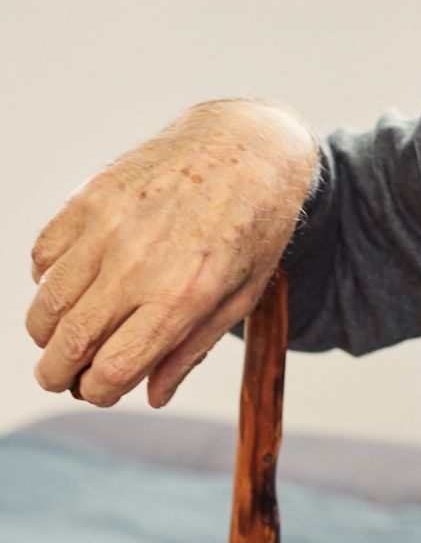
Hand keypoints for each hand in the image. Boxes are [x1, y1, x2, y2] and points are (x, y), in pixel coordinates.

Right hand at [26, 100, 317, 407]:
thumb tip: (151, 396)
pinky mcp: (89, 198)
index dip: (99, 392)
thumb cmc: (254, 225)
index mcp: (185, 294)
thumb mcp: (243, 292)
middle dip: (58, 374)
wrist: (247, 146)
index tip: (101, 390)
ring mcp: (108, 228)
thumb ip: (193, 346)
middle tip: (62, 378)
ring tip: (61, 338)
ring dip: (45, 334)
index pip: (114, 368)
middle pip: (70, 343)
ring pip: (47, 304)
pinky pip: (43, 257)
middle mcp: (140, 263)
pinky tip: (70, 286)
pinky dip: (46, 282)